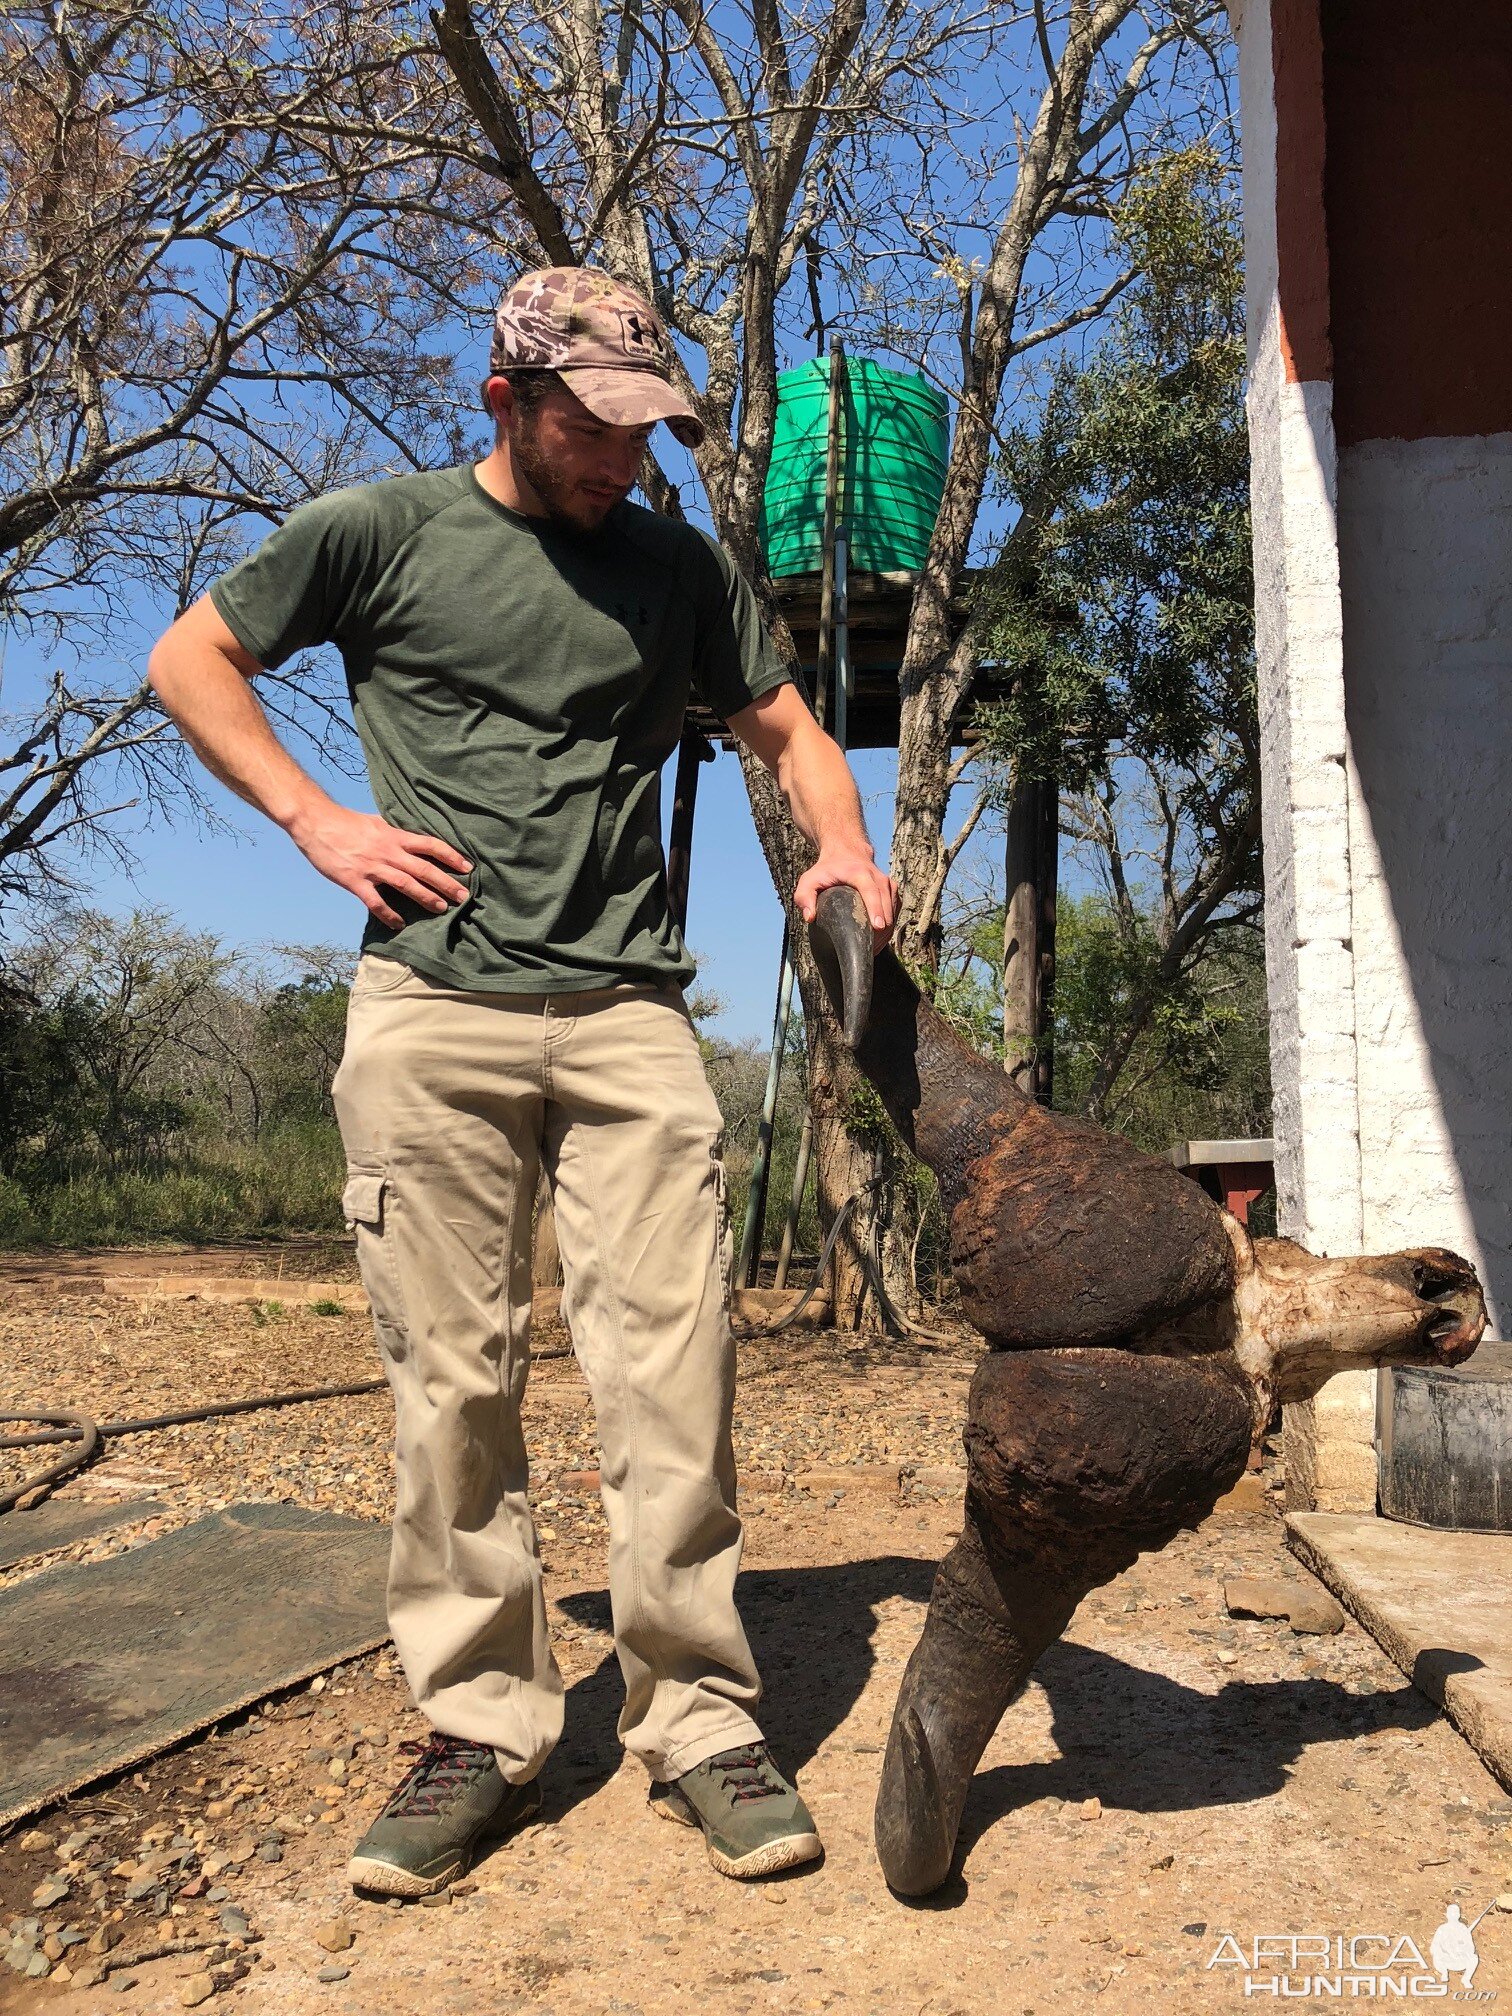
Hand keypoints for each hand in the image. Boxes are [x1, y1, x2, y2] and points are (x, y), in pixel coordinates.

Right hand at [288, 800, 472, 930]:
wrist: (316, 822)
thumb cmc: (346, 822)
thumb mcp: (376, 822)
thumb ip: (395, 833)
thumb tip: (412, 840)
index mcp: (394, 836)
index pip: (430, 845)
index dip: (451, 856)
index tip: (468, 867)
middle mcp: (388, 851)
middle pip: (424, 868)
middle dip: (446, 883)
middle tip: (463, 896)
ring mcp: (372, 867)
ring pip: (406, 885)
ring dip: (426, 898)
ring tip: (442, 909)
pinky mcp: (355, 881)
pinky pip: (376, 902)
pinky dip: (389, 915)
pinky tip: (398, 924)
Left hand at [794, 851, 897, 951]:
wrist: (846, 852)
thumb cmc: (826, 869)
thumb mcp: (809, 879)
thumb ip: (804, 897)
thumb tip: (810, 917)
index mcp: (860, 873)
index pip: (872, 892)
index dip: (876, 909)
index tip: (877, 927)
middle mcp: (878, 877)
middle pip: (886, 905)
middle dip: (881, 929)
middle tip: (870, 950)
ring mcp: (887, 884)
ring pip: (893, 911)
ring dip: (886, 931)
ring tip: (873, 949)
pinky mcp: (892, 891)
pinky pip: (895, 911)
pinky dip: (889, 927)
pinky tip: (878, 941)